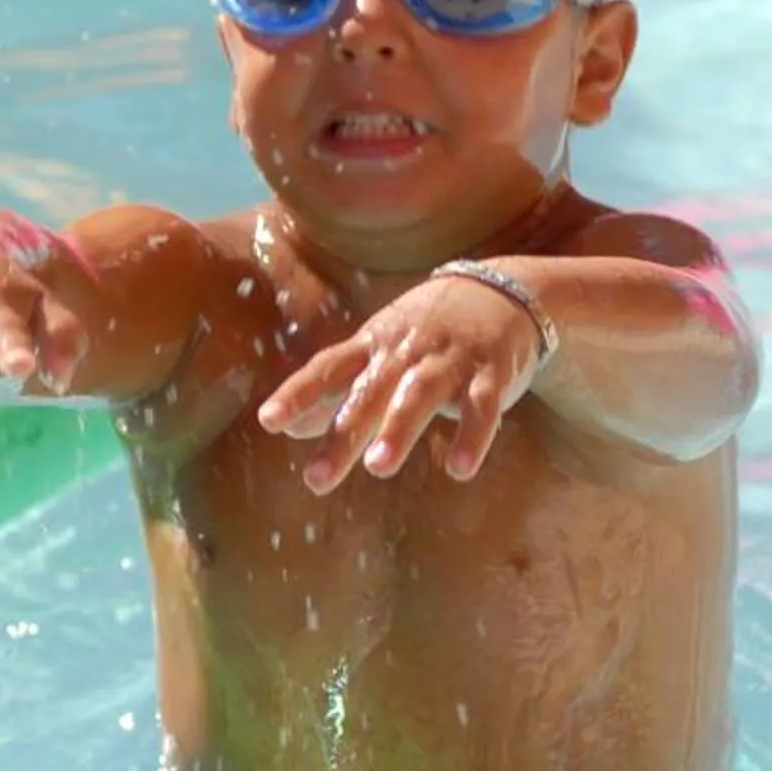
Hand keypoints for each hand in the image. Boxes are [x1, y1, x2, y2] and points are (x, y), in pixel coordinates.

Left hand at [255, 275, 545, 492]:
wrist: (503, 291)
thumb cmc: (427, 332)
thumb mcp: (378, 354)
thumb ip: (337, 392)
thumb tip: (288, 430)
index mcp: (374, 346)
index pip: (329, 369)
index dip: (299, 393)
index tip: (268, 422)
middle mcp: (406, 351)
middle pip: (370, 392)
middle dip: (343, 433)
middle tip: (316, 479)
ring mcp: (449, 360)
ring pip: (420, 394)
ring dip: (398, 429)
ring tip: (378, 467)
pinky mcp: (492, 373)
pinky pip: (483, 407)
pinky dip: (473, 437)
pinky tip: (459, 470)